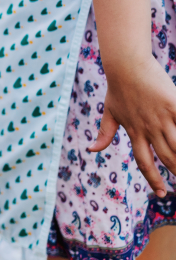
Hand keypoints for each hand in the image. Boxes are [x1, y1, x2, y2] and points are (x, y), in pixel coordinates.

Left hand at [89, 59, 175, 195]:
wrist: (125, 65)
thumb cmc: (118, 88)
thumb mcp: (110, 112)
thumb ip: (105, 133)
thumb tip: (91, 150)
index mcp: (134, 132)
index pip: (144, 162)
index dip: (153, 179)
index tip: (162, 194)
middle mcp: (148, 128)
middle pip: (167, 158)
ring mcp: (162, 117)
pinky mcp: (173, 104)